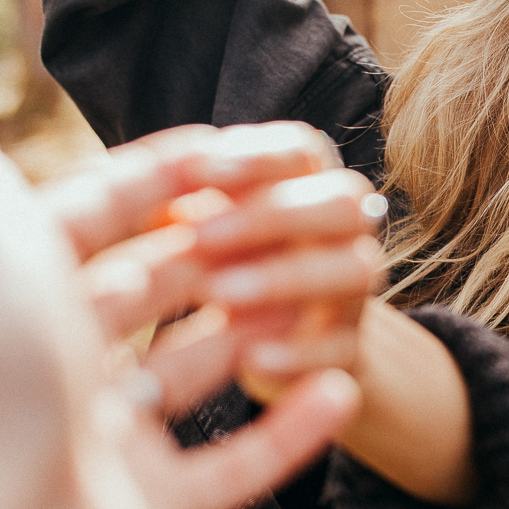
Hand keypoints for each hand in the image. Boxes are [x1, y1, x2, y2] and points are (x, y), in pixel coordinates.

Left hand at [187, 165, 386, 398]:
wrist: (271, 345)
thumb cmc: (226, 268)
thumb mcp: (201, 233)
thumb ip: (183, 210)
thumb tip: (151, 203)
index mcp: (306, 186)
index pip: (301, 151)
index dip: (258, 157)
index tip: (201, 170)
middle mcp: (344, 231)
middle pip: (344, 203)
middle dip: (274, 214)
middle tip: (202, 237)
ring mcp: (354, 291)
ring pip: (357, 271)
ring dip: (286, 277)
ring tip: (220, 296)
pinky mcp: (350, 350)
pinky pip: (343, 348)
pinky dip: (299, 352)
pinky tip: (252, 357)